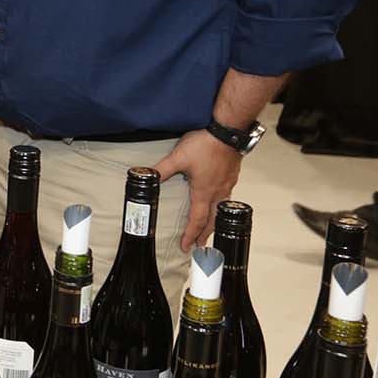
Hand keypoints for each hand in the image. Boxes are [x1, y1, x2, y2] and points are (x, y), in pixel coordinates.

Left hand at [151, 129, 242, 251]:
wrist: (228, 130)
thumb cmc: (206, 144)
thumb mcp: (179, 158)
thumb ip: (162, 170)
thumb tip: (146, 176)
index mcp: (204, 192)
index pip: (197, 220)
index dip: (190, 234)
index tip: (186, 246)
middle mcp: (218, 192)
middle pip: (213, 220)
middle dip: (205, 234)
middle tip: (200, 246)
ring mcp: (228, 183)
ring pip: (221, 209)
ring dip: (214, 221)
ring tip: (211, 228)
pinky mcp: (232, 175)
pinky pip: (227, 197)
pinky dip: (221, 206)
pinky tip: (219, 201)